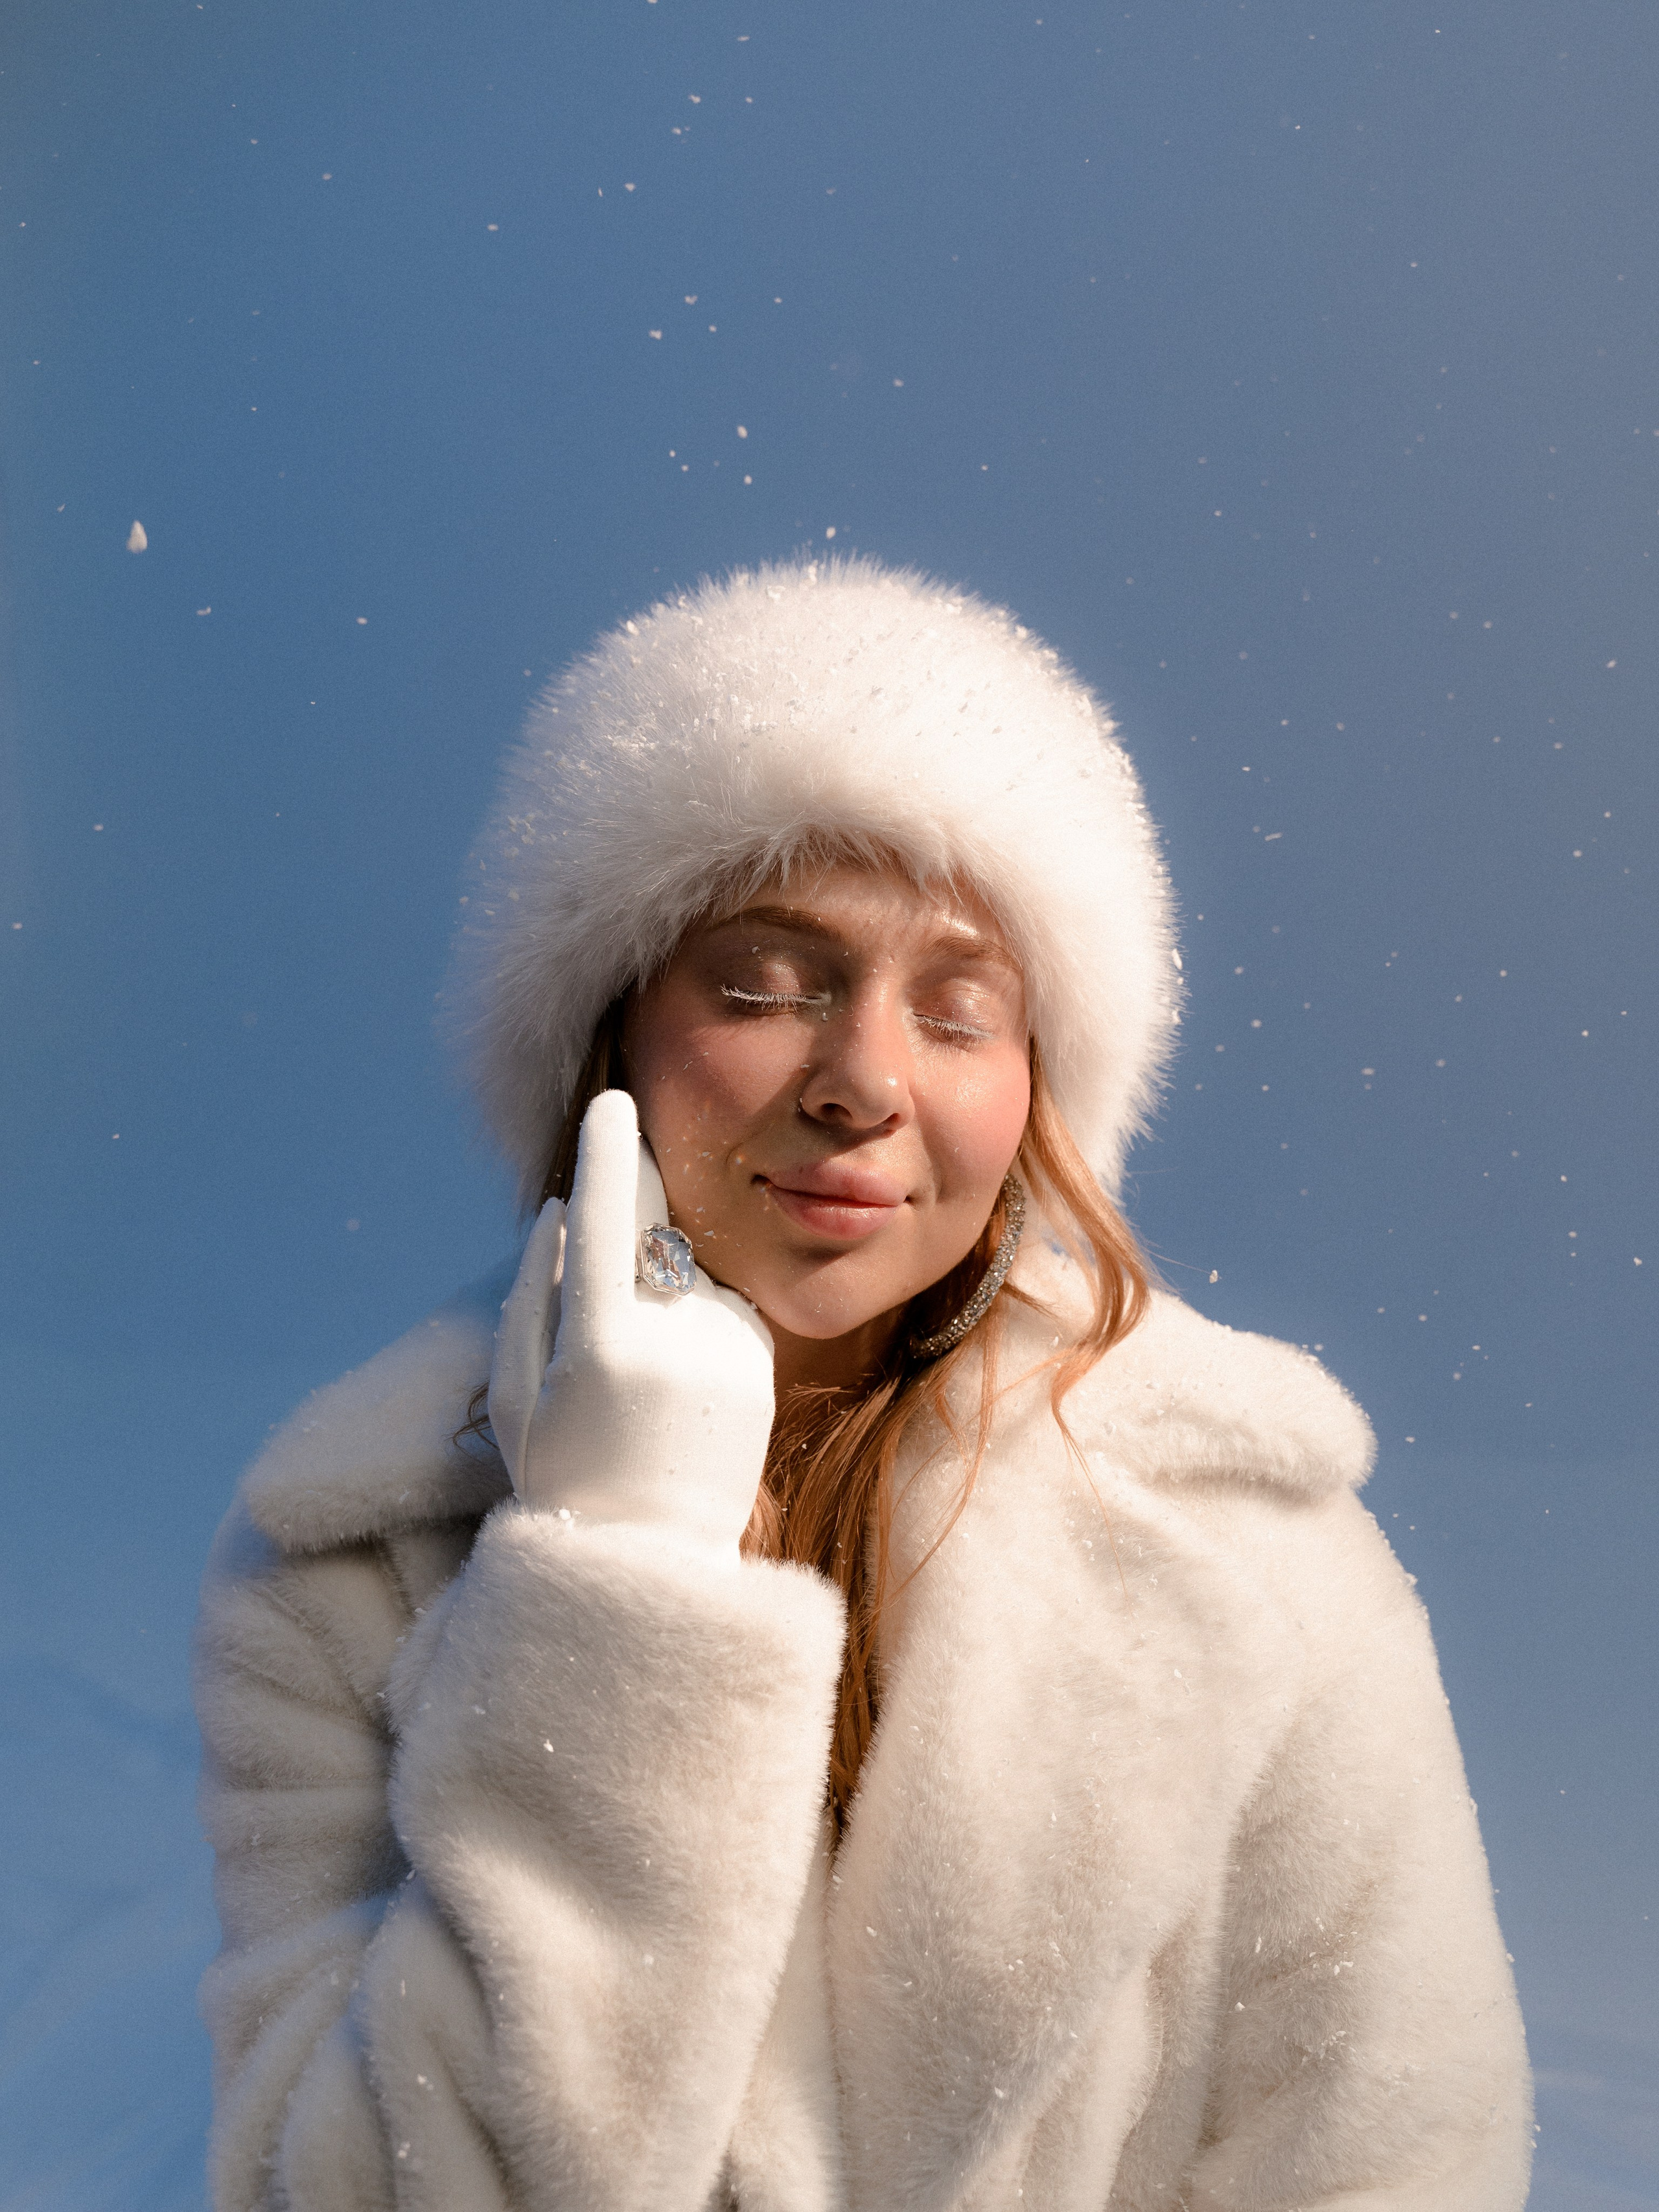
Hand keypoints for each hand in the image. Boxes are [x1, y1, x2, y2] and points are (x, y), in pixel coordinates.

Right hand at [487, 1090, 775, 1551]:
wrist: (654, 1563)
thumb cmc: (563, 1477)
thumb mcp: (516, 1399)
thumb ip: (530, 1297)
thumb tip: (556, 1211)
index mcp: (602, 1346)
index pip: (606, 1220)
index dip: (605, 1153)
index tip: (610, 1100)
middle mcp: (673, 1338)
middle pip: (652, 1231)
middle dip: (636, 1197)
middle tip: (623, 1178)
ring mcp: (725, 1349)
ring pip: (681, 1274)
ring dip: (655, 1290)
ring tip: (637, 1382)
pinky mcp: (761, 1361)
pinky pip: (717, 1307)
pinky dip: (691, 1321)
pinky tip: (675, 1388)